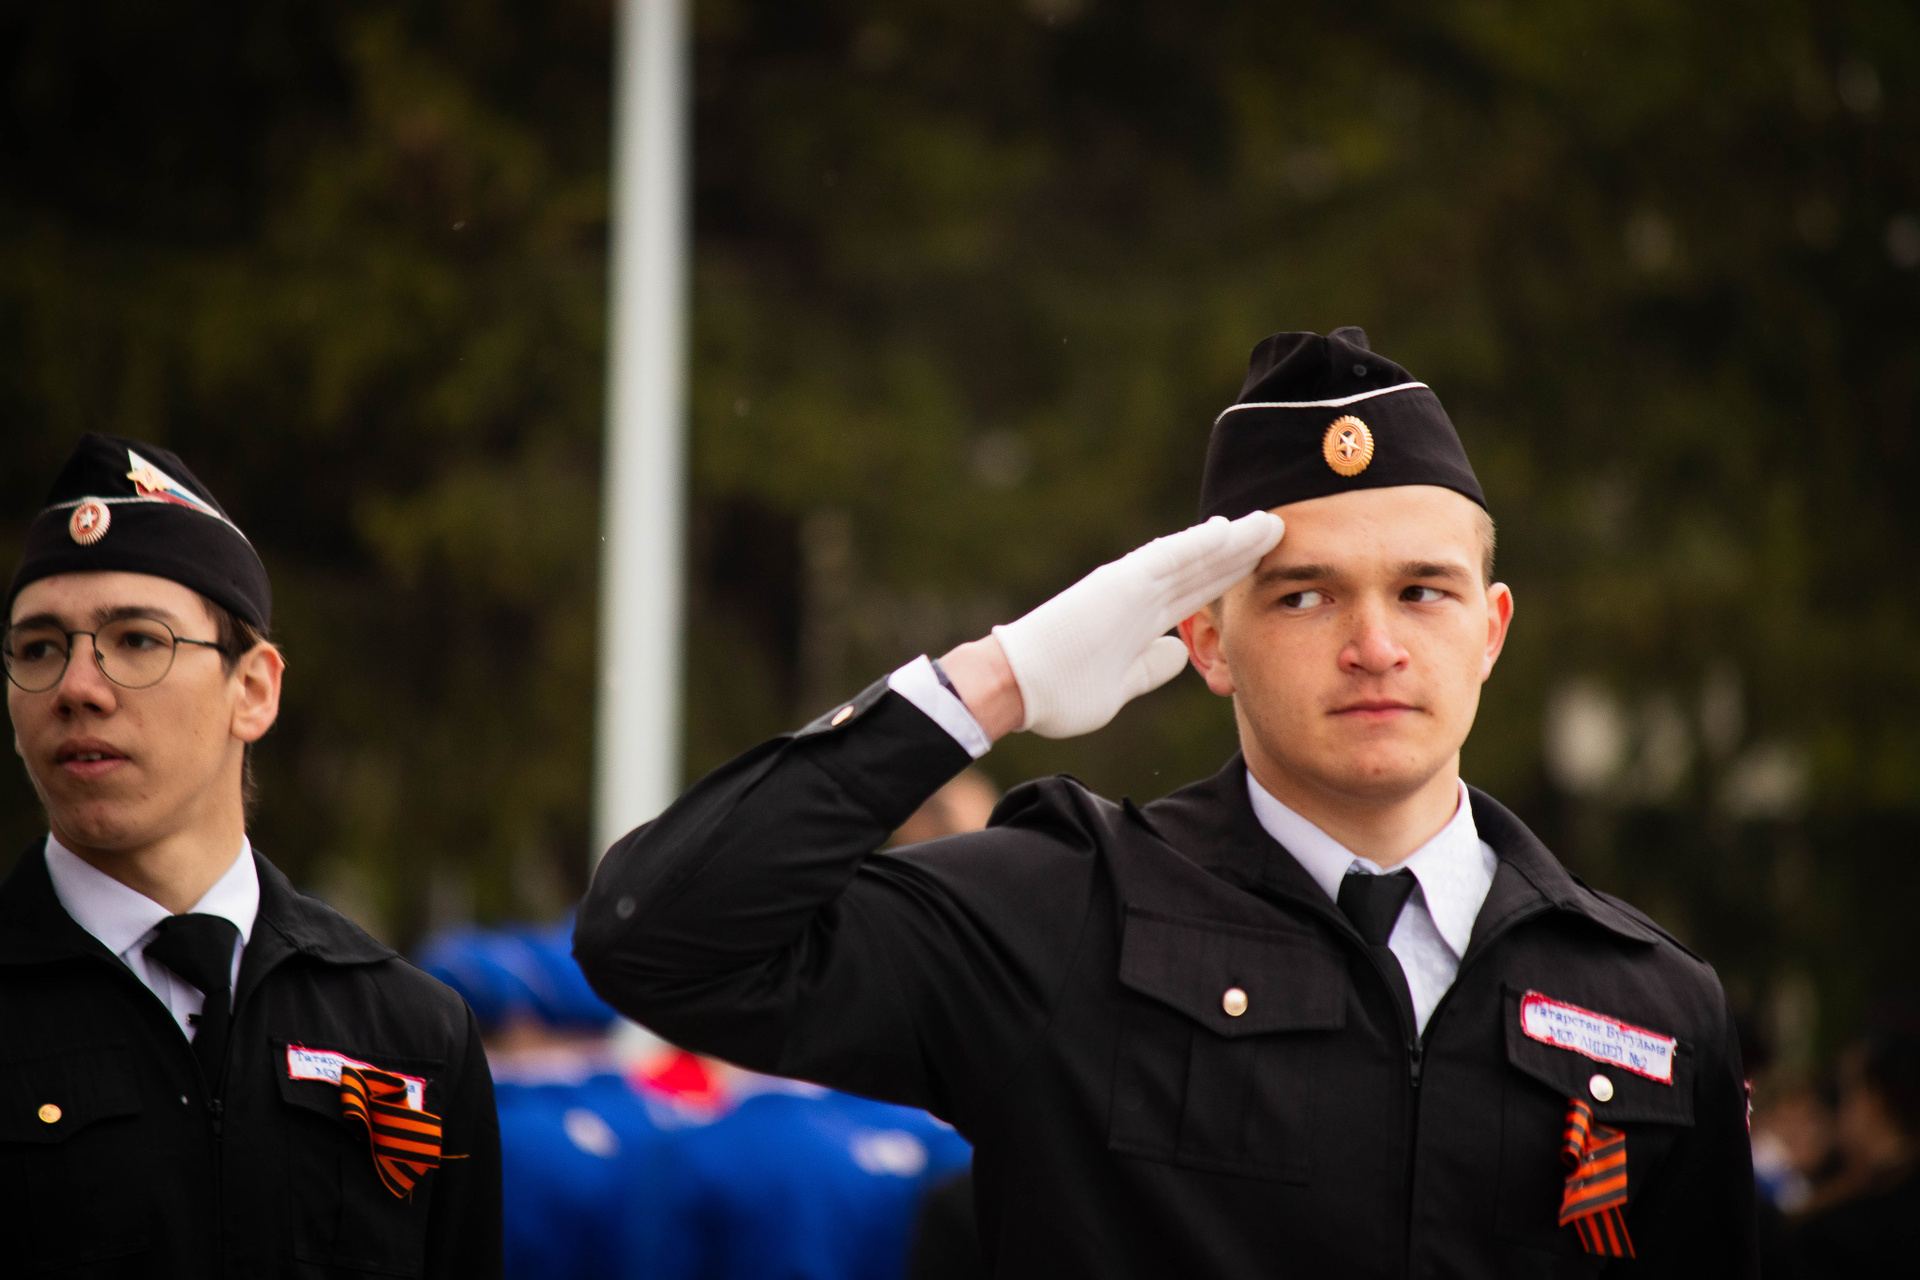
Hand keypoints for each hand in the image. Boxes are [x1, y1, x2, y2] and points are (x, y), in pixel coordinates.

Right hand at [961, 512, 1282, 738]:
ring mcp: (1130, 586)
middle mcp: (1139, 595)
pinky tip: (1230, 530)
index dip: (1229, 578)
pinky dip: (1200, 544)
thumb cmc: (1059, 691)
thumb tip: (1177, 652)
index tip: (1262, 566)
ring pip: (1193, 557)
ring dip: (1232, 541)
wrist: (1018, 688)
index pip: (1195, 593)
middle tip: (1278, 531)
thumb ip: (1150, 667)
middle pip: (1202, 569)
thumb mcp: (1122, 685)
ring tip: (1269, 524)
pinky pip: (1168, 559)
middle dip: (1242, 553)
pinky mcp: (1120, 583)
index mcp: (1140, 619)